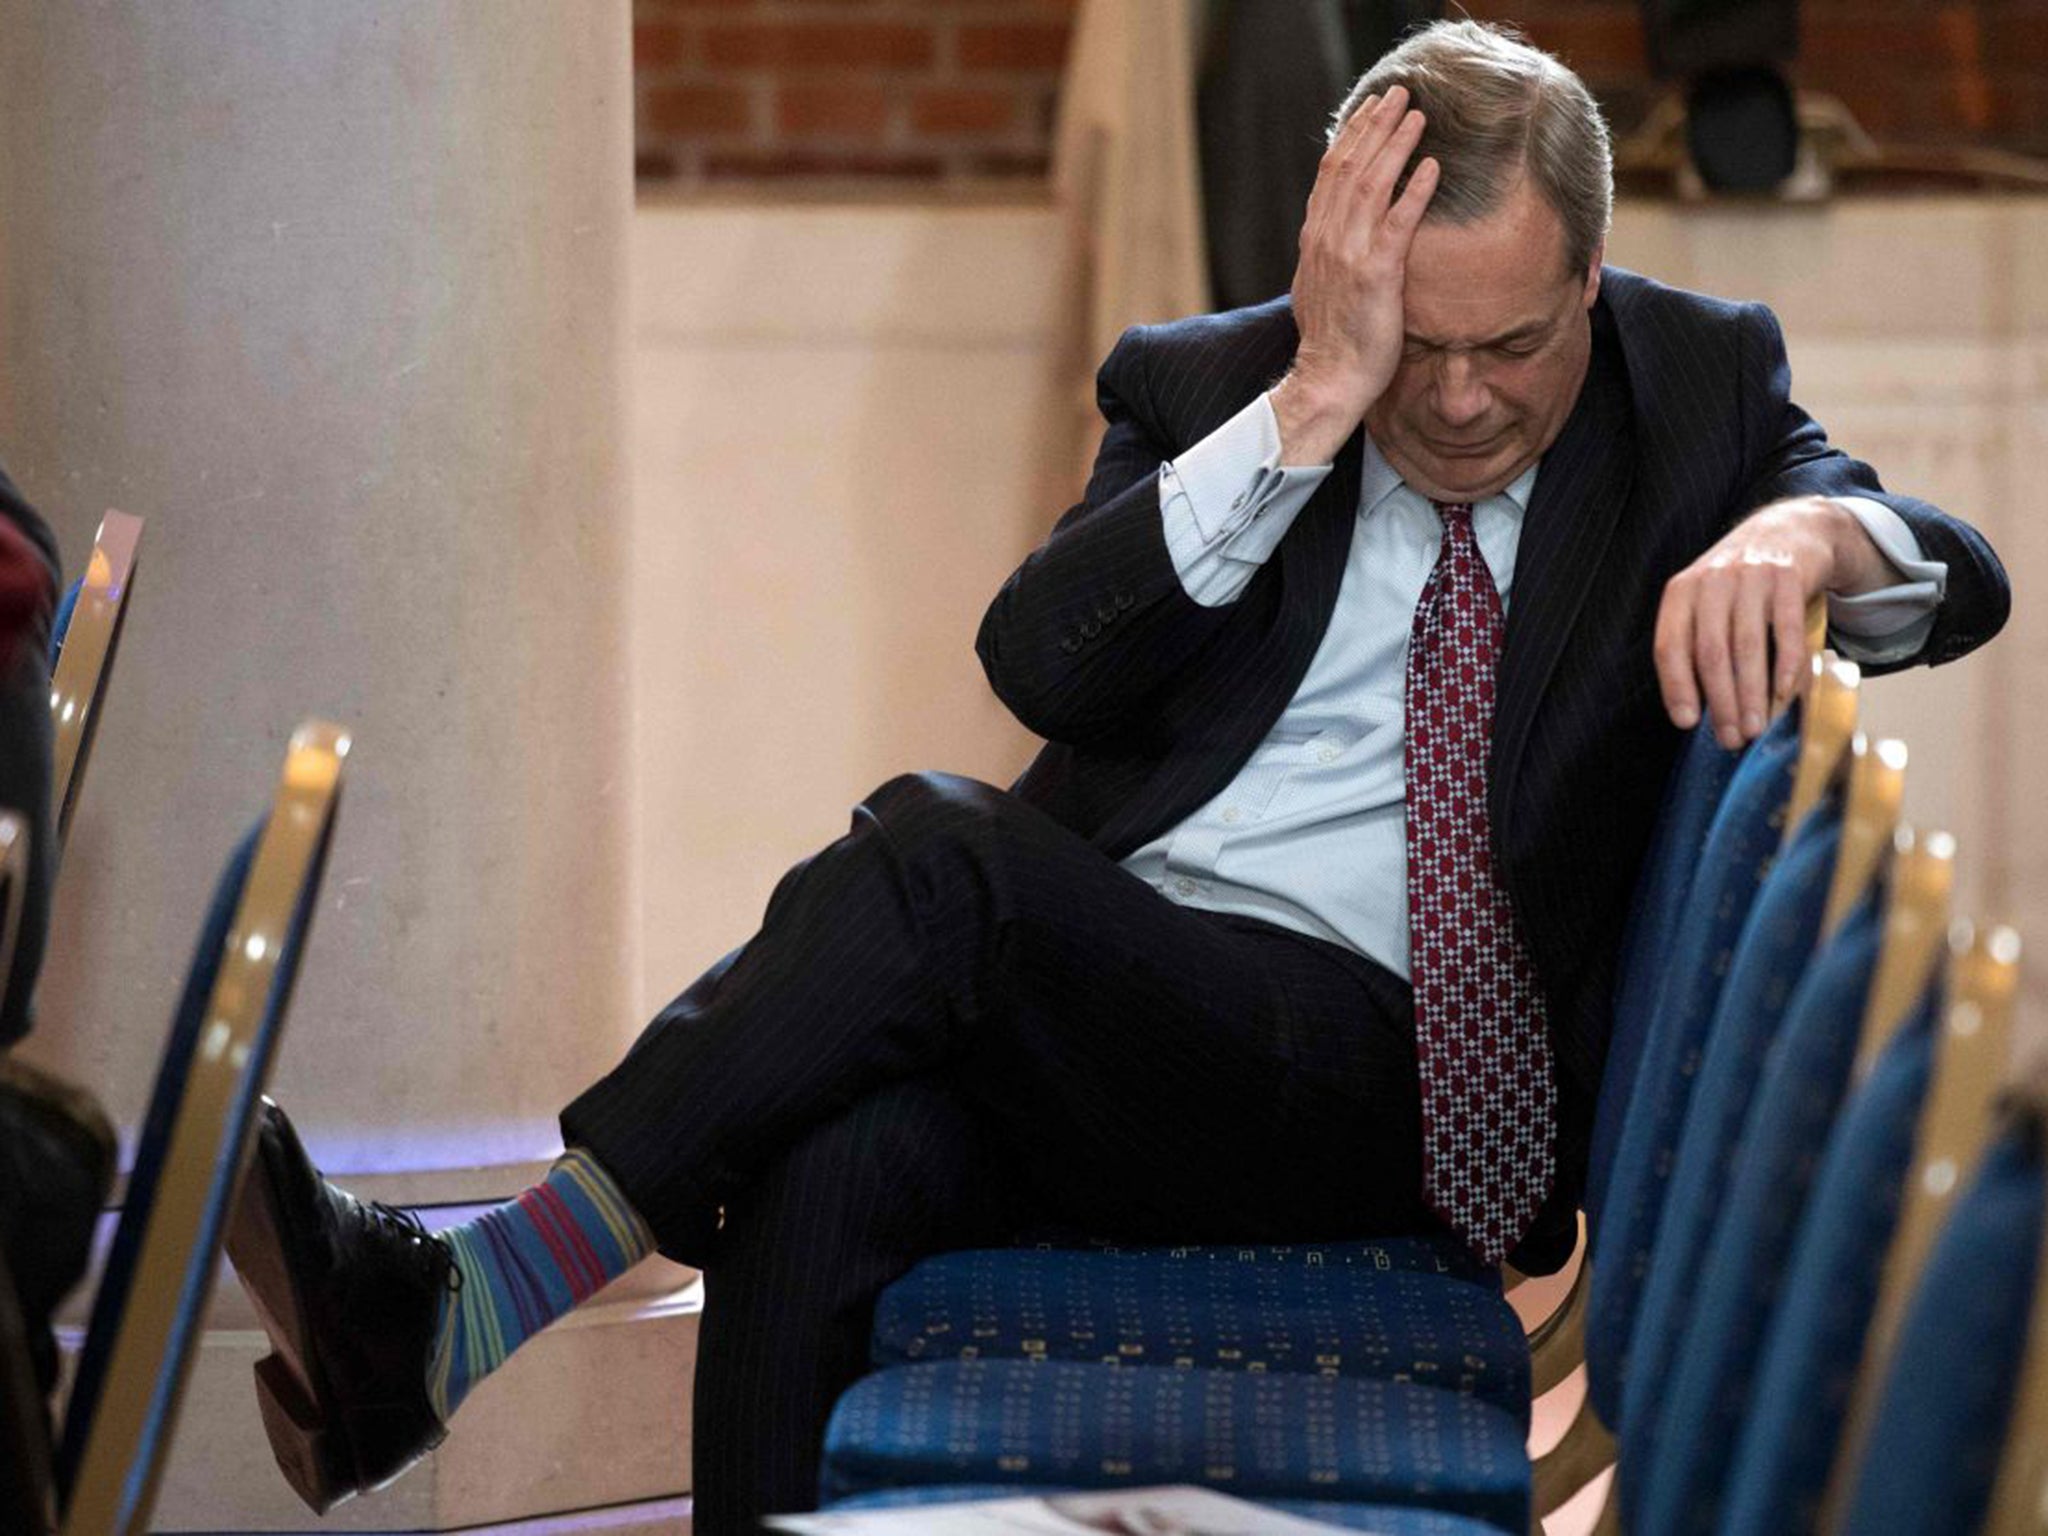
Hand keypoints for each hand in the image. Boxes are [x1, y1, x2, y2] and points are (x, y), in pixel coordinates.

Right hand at [1270, 87, 1439, 466]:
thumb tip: (1338, 235)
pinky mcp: (1375, 276)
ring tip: (1418, 116)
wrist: (1327, 380)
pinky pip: (1397, 224)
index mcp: (1315, 239)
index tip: (1371, 109)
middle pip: (1350, 167)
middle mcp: (1327, 239)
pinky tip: (1431, 166)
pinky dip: (1413, 191)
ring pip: (1371, 185)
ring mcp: (1349, 256)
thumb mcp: (1320, 288)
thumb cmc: (1332, 342)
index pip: (1330, 174)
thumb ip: (1331, 255)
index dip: (1352, 136)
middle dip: (1375, 126)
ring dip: (1395, 145)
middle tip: (1399, 93)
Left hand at [1654, 496, 1891, 747]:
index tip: (1687, 722)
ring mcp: (1752, 576)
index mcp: (1682, 592)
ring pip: (1748, 646)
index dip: (1677, 687)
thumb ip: (1697, 642)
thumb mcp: (1706, 601)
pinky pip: (1787, 629)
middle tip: (1731, 737)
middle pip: (1711, 652)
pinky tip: (1784, 694)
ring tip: (1755, 728)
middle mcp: (1712, 581)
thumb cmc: (1740, 582)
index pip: (1671, 646)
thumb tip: (1696, 708)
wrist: (1790, 529)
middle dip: (1720, 702)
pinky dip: (1786, 665)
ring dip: (1751, 693)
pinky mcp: (1789, 577)